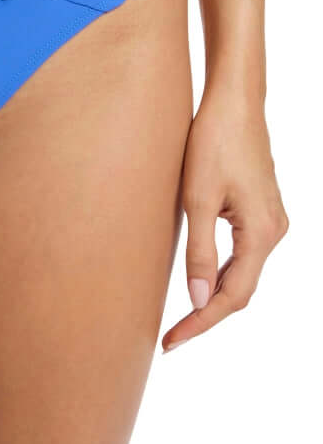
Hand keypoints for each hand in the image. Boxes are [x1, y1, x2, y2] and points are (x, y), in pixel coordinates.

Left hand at [162, 86, 288, 351]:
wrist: (234, 101)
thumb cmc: (213, 142)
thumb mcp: (198, 199)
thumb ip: (200, 252)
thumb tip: (200, 302)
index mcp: (262, 234)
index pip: (233, 297)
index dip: (201, 323)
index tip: (171, 342)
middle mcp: (274, 231)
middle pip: (241, 289)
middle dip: (206, 314)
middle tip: (170, 335)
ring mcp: (270, 219)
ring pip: (242, 271)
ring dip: (214, 293)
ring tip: (180, 313)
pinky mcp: (259, 207)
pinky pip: (242, 251)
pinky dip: (221, 270)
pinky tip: (199, 275)